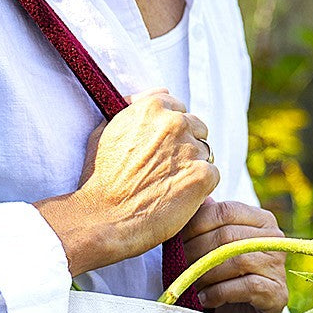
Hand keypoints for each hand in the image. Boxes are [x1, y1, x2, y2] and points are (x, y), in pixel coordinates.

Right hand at [34, 90, 218, 275]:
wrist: (105, 218)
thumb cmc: (100, 180)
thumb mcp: (105, 131)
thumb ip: (131, 108)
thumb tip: (155, 93)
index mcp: (152, 107)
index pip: (178, 109)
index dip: (170, 132)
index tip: (159, 151)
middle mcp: (174, 122)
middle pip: (197, 129)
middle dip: (185, 148)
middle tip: (164, 172)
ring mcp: (190, 148)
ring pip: (205, 153)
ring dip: (192, 167)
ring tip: (167, 187)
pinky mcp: (202, 175)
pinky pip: (212, 175)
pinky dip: (200, 188)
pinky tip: (177, 199)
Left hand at [181, 198, 287, 312]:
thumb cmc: (222, 278)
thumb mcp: (211, 248)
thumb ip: (206, 223)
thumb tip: (198, 198)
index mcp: (261, 219)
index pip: (225, 211)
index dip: (195, 225)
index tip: (175, 242)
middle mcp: (274, 239)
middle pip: (228, 236)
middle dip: (196, 251)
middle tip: (178, 266)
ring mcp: (278, 267)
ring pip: (237, 260)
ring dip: (206, 273)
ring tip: (189, 284)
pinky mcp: (277, 293)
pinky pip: (246, 286)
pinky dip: (218, 293)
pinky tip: (203, 299)